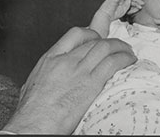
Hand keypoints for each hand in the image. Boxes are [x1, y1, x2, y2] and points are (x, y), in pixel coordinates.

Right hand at [2, 27, 136, 133]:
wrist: (34, 124)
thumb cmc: (30, 111)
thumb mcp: (33, 83)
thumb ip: (47, 73)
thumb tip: (51, 76)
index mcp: (51, 58)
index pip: (75, 34)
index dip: (91, 33)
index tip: (98, 38)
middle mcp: (66, 60)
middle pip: (94, 40)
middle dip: (109, 41)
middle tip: (117, 46)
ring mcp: (79, 71)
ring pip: (105, 48)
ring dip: (120, 48)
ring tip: (128, 52)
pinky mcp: (91, 84)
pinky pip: (112, 63)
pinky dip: (124, 59)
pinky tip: (129, 61)